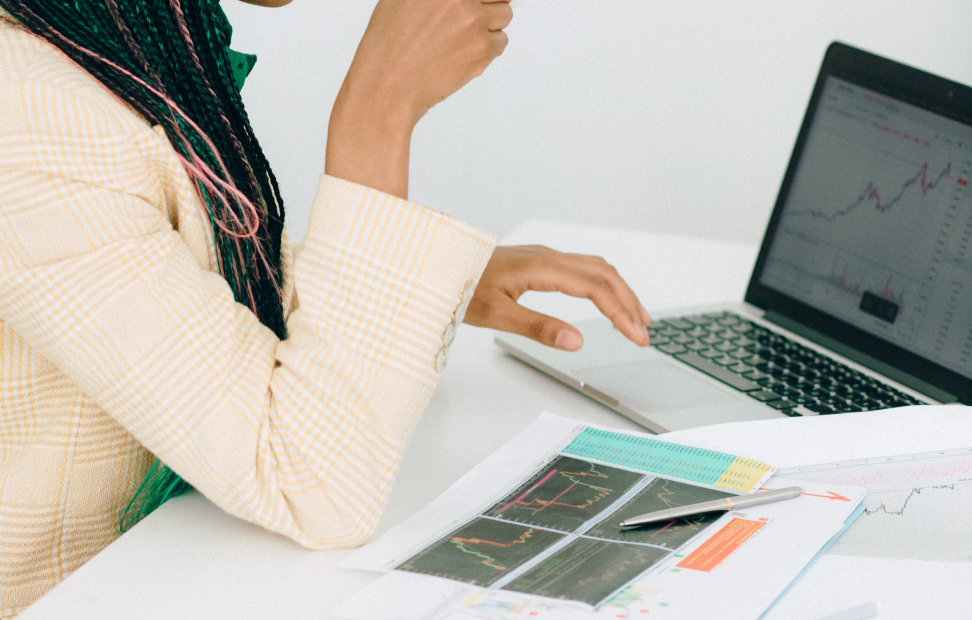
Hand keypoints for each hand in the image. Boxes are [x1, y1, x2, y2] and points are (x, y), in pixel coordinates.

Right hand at [326, 0, 512, 197]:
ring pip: (504, 15)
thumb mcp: (401, 0)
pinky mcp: (483, 49)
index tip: (477, 3)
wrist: (388, 85)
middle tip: (473, 18)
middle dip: (487, 5)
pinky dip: (488, 49)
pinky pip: (500, 42)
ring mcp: (474, 22)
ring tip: (463, 39)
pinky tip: (463, 54)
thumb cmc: (389, 47)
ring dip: (490, 25)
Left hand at [465, 246, 651, 350]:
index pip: (596, 287)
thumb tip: (577, 341)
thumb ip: (538, 327)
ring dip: (620, 291)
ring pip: (595, 268)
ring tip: (636, 317)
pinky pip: (582, 268)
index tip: (637, 336)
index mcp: (541, 267)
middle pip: (604, 274)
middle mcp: (547, 256)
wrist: (436, 263)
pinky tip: (605, 299)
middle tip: (645, 333)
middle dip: (629, 303)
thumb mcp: (495, 314)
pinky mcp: (538, 261)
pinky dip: (603, 284)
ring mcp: (543, 257)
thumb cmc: (459, 286)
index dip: (621, 312)